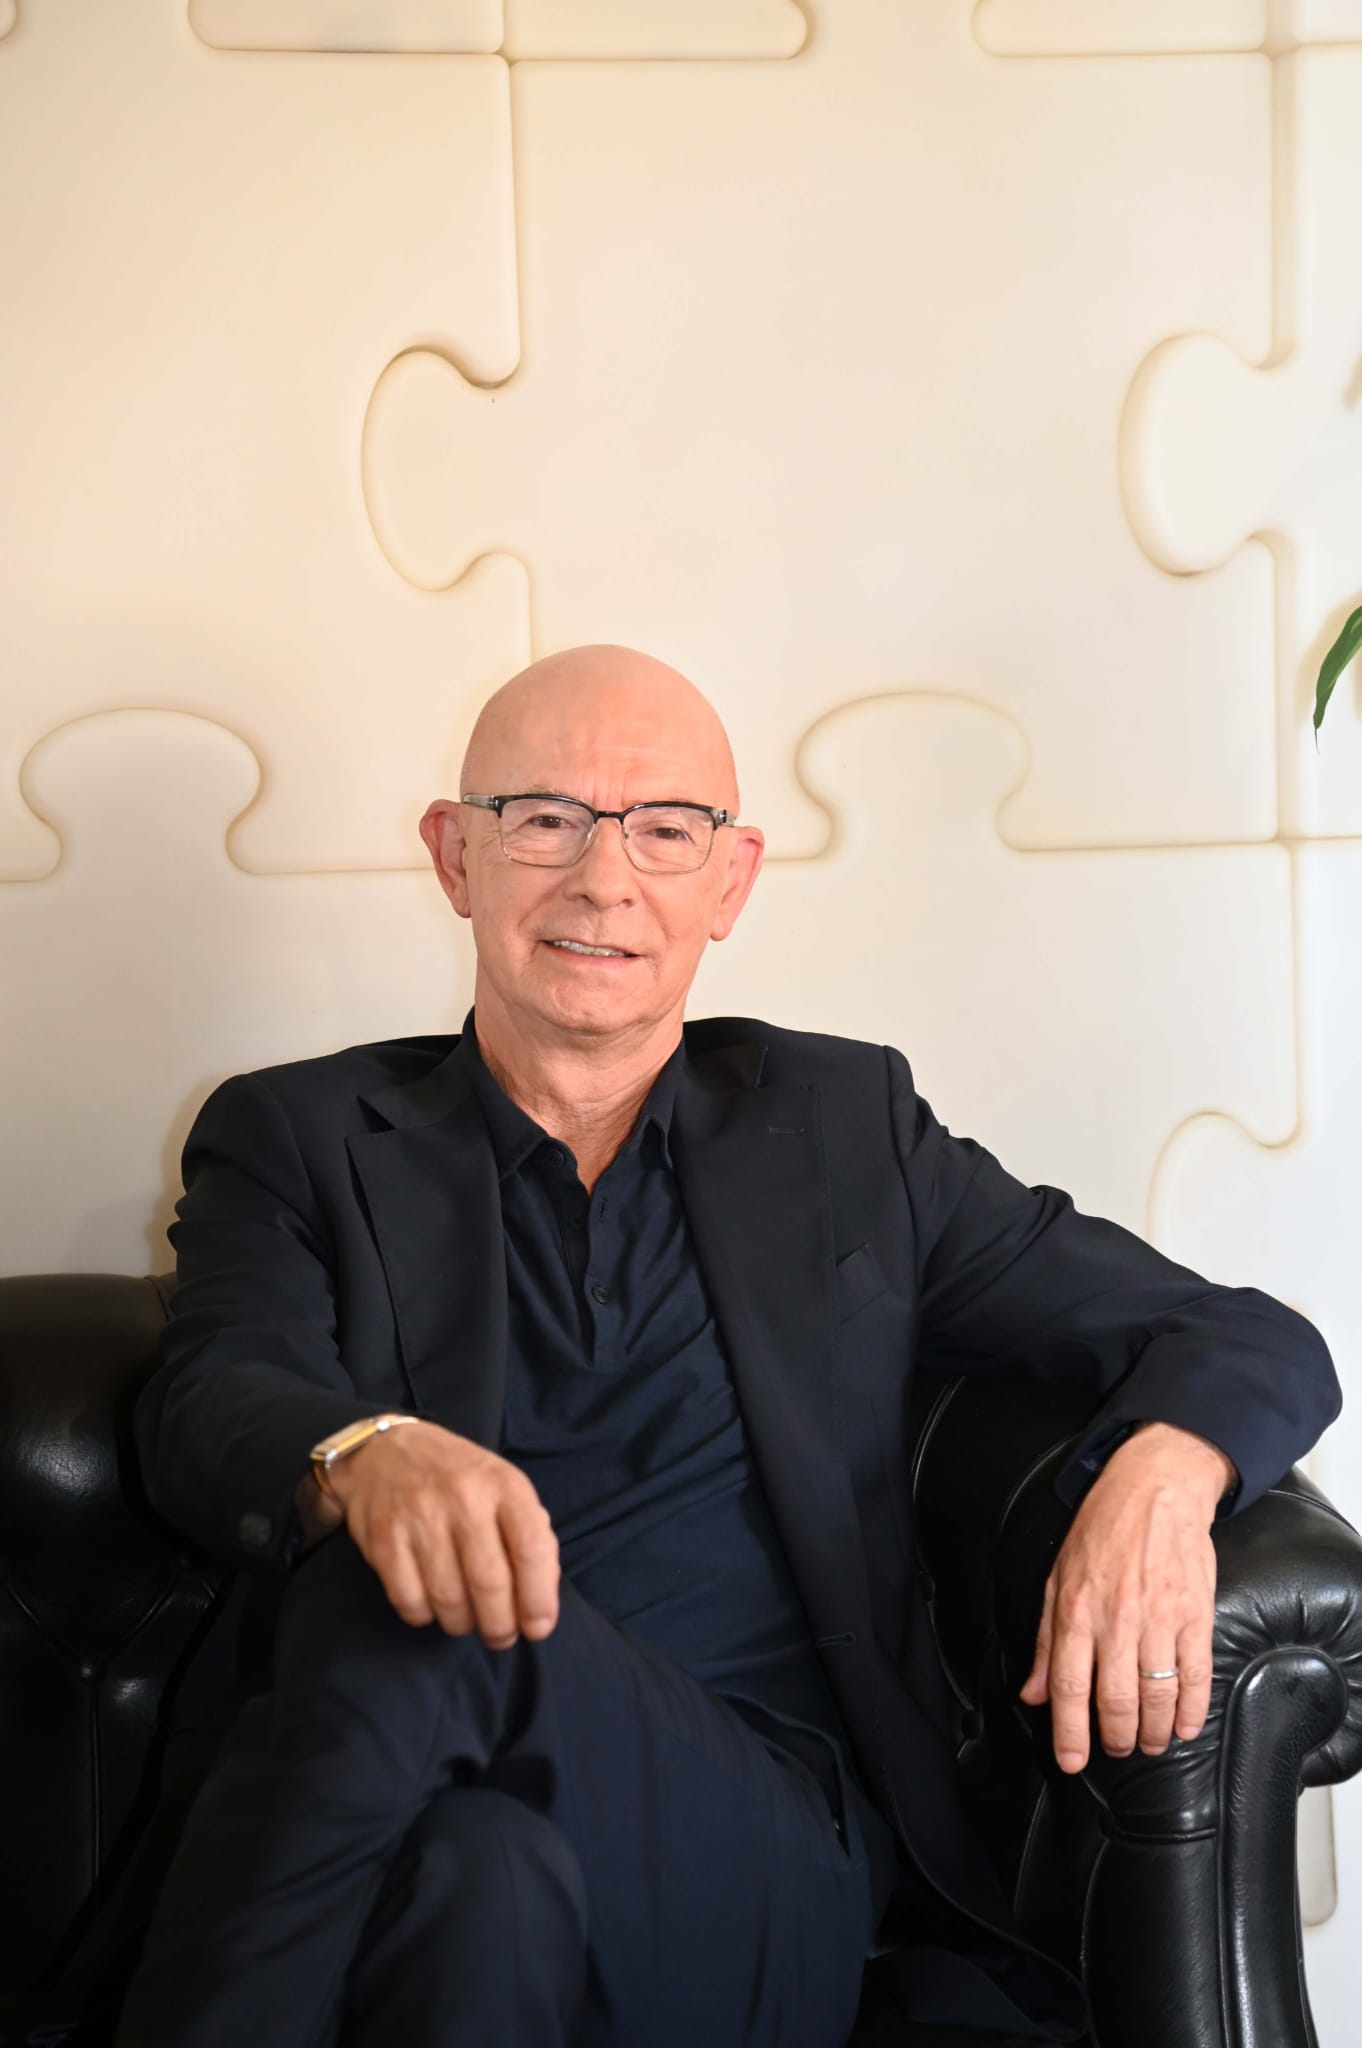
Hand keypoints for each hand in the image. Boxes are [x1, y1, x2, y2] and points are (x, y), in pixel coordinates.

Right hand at [306, 1422, 560, 1650]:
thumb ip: (529, 1536)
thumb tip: (539, 1605)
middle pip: (490, 1584)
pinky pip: (410, 1602)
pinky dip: (425, 1616)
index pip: (532, 1550)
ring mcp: (420, 1517)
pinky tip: (431, 1604)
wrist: (386, 1451)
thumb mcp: (504, 1488)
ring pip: (449, 1601)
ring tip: (466, 1619)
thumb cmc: (459, 1479)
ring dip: (462, 1624)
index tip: (538, 1629)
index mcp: (504, 1484)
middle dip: (500, 1626)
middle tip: (500, 1636)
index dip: (539, 1600)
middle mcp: (463, 1497)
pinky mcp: (383, 1538)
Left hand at [1019, 1422, 1232, 1772]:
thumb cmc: (1101, 1531)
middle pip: (1117, 1701)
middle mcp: (1117, 1620)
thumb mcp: (1057, 1579)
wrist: (1155, 1489)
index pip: (1070, 1687)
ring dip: (1153, 1732)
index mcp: (1076, 1611)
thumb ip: (1047, 1641)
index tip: (1072, 1762)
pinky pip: (1196, 1675)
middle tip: (1118, 1750)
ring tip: (1149, 1743)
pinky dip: (1191, 1710)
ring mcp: (1159, 1619)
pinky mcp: (1195, 1615)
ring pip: (1157, 1695)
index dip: (1070, 1732)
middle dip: (1117, 1738)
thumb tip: (1033, 1693)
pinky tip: (1184, 1727)